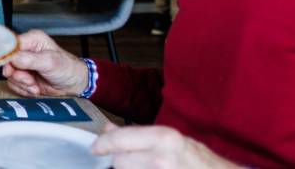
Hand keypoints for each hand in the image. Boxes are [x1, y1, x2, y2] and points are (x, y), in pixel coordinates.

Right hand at [1, 30, 89, 96]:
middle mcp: (25, 51)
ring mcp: (23, 64)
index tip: (11, 69)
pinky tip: (35, 88)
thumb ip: (30, 59)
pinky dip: (23, 89)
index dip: (8, 57)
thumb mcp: (50, 62)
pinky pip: (13, 84)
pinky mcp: (23, 76)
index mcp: (32, 40)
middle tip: (29, 80)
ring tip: (35, 85)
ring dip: (22, 84)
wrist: (74, 85)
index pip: (11, 45)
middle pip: (7, 62)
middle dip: (18, 75)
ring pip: (10, 75)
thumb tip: (12, 57)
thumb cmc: (67, 68)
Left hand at [90, 124, 239, 168]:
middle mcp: (160, 159)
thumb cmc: (198, 161)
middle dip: (120, 160)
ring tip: (146, 166)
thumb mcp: (171, 140)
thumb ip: (138, 134)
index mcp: (163, 138)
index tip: (96, 148)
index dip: (103, 144)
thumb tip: (108, 129)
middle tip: (130, 160)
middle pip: (119, 161)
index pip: (120, 140)